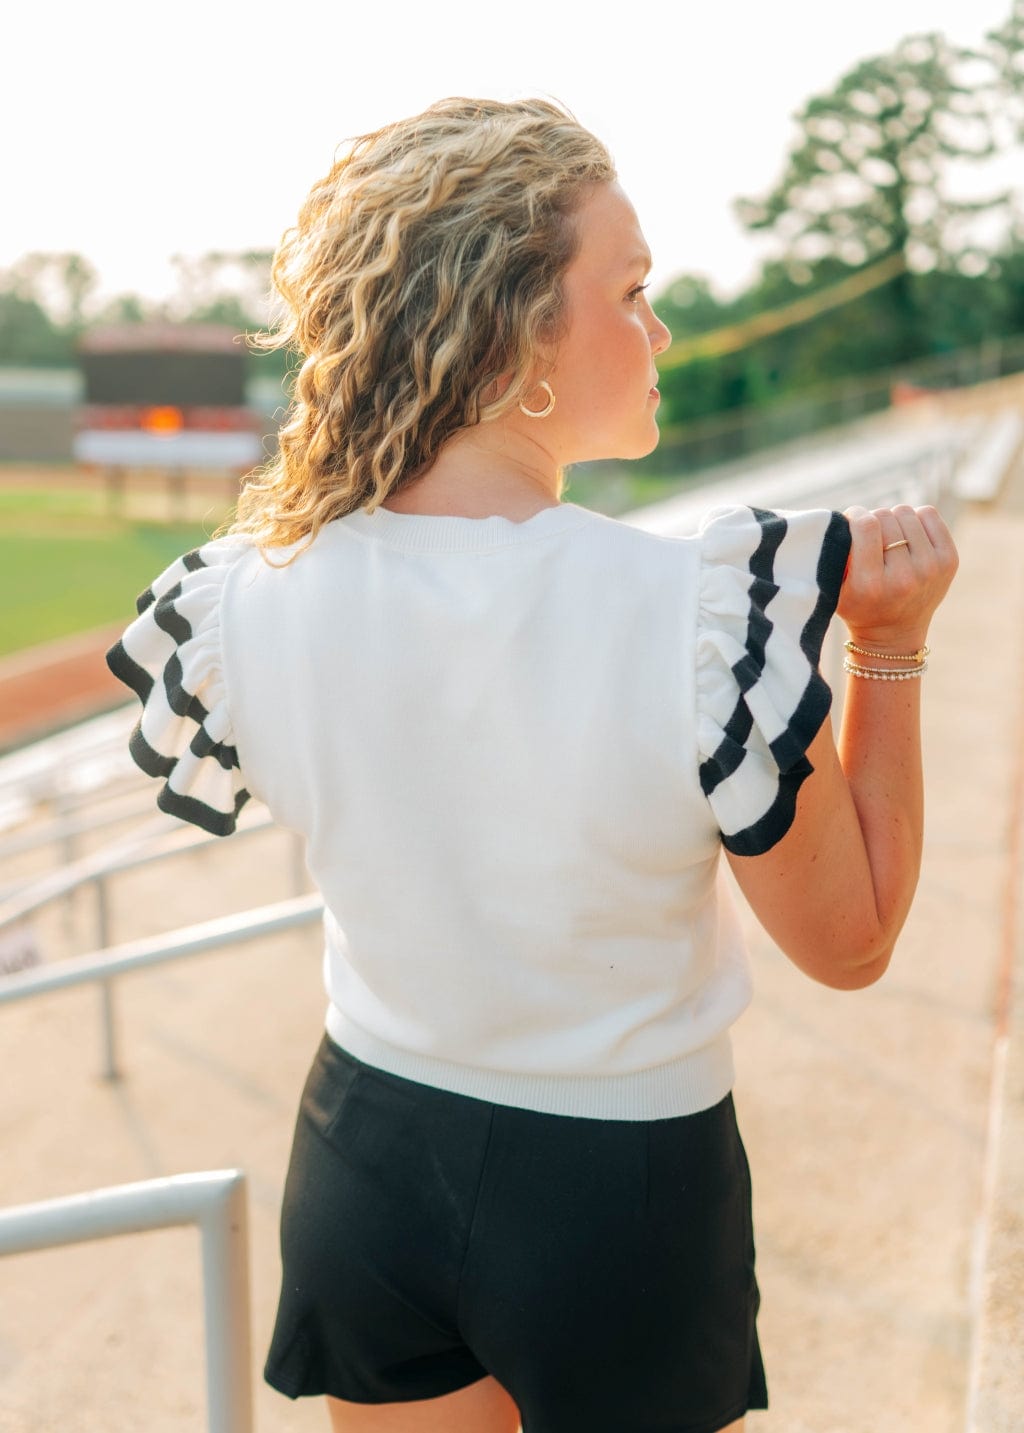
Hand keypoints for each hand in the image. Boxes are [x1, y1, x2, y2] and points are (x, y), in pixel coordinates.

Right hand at [837, 504, 957, 649]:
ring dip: (892, 521)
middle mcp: (904, 577)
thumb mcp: (834, 588)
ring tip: (887, 539)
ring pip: (905, 512)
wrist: (893, 636)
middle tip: (869, 538)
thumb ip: (835, 554)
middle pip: (885, 515)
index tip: (850, 521)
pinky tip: (906, 537)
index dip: (854, 515)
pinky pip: (928, 514)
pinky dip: (915, 519)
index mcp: (871, 585)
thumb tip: (846, 517)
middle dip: (872, 520)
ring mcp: (931, 568)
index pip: (866, 525)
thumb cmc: (857, 606)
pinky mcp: (949, 560)